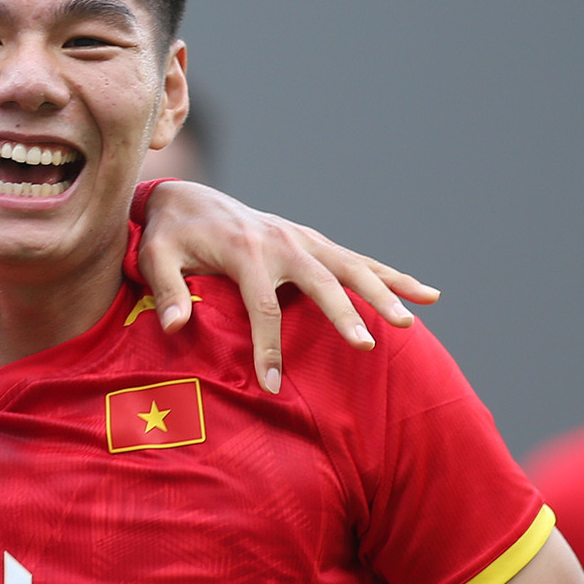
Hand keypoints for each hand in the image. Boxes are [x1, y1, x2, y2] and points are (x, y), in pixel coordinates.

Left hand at [136, 181, 440, 392]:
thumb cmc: (169, 234)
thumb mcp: (156, 257)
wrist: (187, 198)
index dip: (268, 347)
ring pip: (353, 267)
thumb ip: (166, 291)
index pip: (263, 306)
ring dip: (385, 292)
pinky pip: (359, 260)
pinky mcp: (312, 241)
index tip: (272, 385)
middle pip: (323, 282)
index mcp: (245, 250)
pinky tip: (428, 294)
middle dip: (345, 314)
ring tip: (413, 322)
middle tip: (366, 346)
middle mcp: (282, 241)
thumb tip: (175, 327)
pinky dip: (393, 275)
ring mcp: (303, 239)